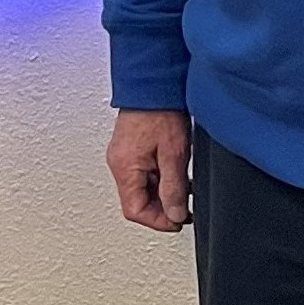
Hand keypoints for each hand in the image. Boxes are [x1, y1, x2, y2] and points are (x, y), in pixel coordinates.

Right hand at [109, 108, 192, 230]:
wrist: (154, 83)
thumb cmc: (161, 111)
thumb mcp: (174, 154)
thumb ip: (174, 188)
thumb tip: (174, 214)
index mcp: (125, 168)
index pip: (134, 211)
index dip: (158, 222)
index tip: (177, 221)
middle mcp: (119, 163)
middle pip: (136, 202)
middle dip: (161, 209)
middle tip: (184, 207)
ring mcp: (123, 156)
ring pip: (140, 189)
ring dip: (161, 194)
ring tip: (184, 190)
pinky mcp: (130, 148)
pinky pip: (141, 174)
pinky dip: (158, 180)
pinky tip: (175, 174)